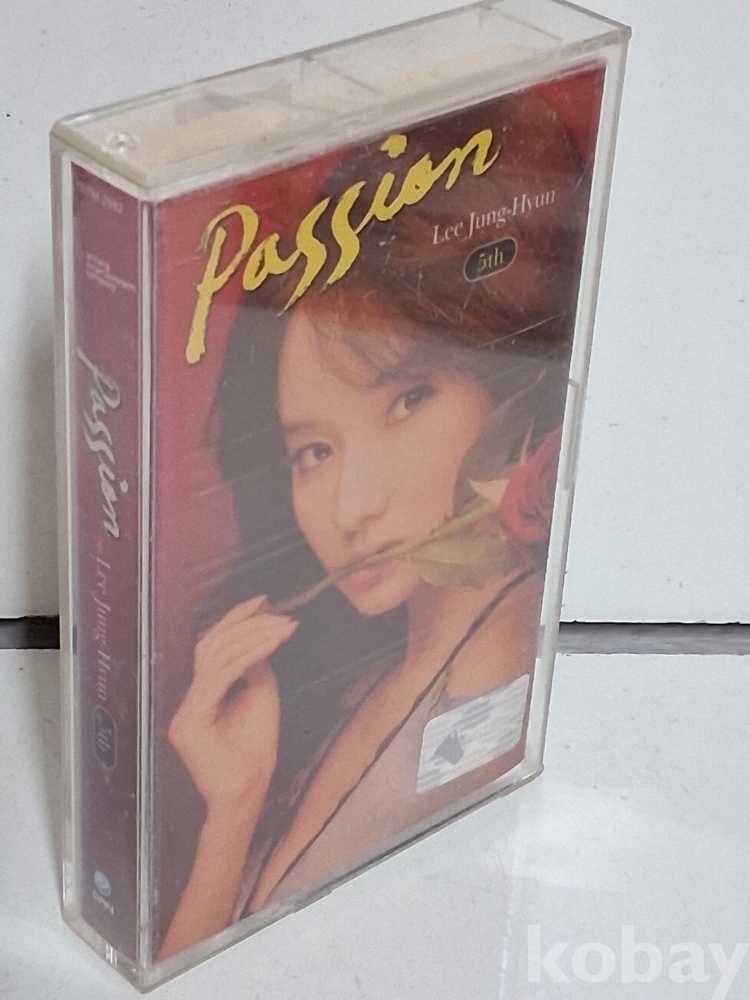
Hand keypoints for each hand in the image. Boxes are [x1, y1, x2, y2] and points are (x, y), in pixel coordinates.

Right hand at [168, 595, 296, 822]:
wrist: (245, 798)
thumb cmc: (254, 756)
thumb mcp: (261, 699)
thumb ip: (255, 669)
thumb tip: (258, 638)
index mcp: (200, 697)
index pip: (212, 646)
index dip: (234, 619)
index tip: (262, 600)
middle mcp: (187, 701)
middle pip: (210, 645)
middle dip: (245, 623)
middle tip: (277, 611)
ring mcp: (185, 712)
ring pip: (215, 657)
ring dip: (252, 636)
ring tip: (281, 626)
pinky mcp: (190, 723)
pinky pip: (221, 677)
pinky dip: (248, 656)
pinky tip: (270, 644)